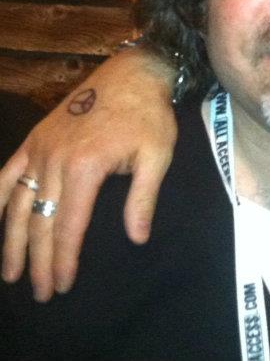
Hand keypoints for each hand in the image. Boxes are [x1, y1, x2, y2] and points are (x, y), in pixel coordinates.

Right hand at [0, 48, 177, 300]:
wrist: (133, 74)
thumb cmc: (149, 115)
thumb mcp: (158, 155)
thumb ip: (144, 199)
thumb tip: (137, 239)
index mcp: (84, 167)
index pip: (68, 226)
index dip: (63, 259)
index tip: (62, 285)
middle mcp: (54, 160)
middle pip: (40, 222)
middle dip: (38, 261)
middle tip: (41, 293)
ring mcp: (40, 149)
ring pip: (18, 204)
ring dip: (12, 241)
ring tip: (10, 274)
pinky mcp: (35, 139)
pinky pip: (7, 174)